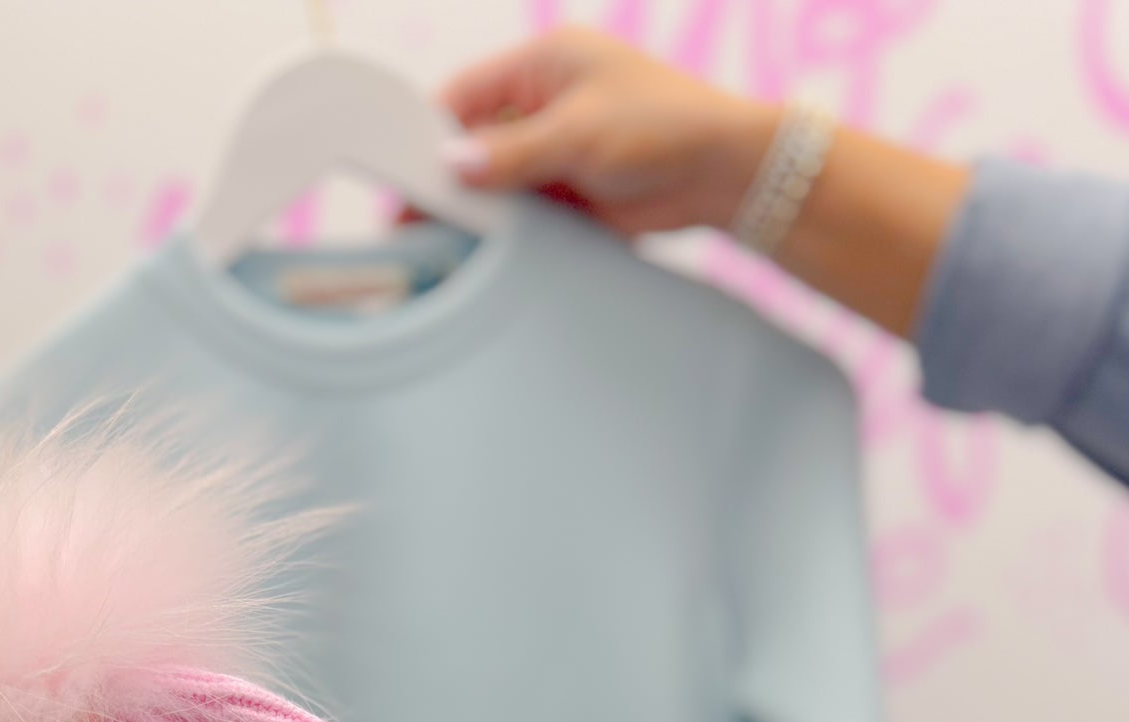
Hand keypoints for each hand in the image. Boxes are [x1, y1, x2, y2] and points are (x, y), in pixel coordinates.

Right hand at [441, 26, 778, 233]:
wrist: (724, 174)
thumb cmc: (664, 127)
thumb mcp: (577, 134)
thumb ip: (511, 153)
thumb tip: (451, 165)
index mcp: (543, 64)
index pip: (465, 94)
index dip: (432, 133)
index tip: (404, 174)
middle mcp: (545, 103)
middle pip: (476, 141)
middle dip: (451, 178)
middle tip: (414, 219)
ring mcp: (557, 149)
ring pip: (497, 180)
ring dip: (477, 209)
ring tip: (442, 241)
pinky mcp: (571, 192)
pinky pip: (524, 210)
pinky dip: (504, 230)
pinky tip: (482, 251)